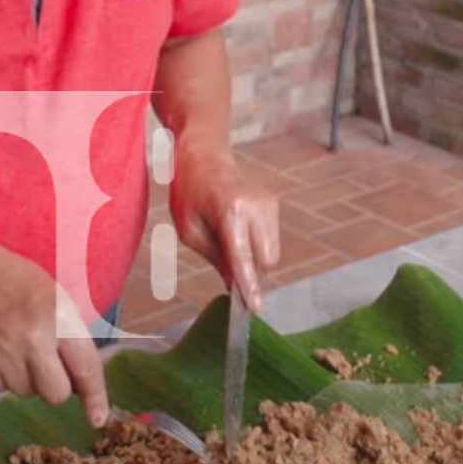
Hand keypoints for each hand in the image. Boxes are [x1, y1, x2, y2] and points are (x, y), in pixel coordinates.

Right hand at [0, 233, 109, 427]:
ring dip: (26, 378)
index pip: (86, 369)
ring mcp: (5, 356)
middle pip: (56, 394)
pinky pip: (2, 388)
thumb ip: (71, 337)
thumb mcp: (57, 298)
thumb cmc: (18, 283)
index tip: (98, 418)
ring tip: (15, 345)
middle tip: (46, 363)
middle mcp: (34, 341)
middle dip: (55, 385)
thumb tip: (81, 380)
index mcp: (60, 319)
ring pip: (27, 393)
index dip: (95, 398)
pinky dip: (3, 375)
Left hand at [168, 148, 279, 310]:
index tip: (255, 306)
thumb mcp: (189, 230)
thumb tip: (235, 284)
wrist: (204, 157)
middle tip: (224, 263)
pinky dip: (257, 246)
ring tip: (227, 236)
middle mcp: (257, 206)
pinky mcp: (274, 205)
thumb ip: (215, 258)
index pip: (243, 256)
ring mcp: (269, 204)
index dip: (248, 284)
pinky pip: (271, 241)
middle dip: (250, 271)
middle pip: (265, 261)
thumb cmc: (189, 192)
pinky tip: (238, 230)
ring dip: (253, 259)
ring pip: (271, 254)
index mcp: (231, 210)